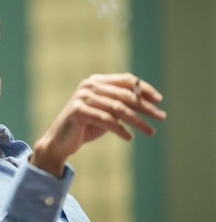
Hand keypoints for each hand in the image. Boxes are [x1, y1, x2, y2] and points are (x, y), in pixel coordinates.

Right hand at [29, 73, 166, 176]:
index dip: (145, 89)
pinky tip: (129, 138)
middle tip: (161, 117)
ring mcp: (82, 97)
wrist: (60, 141)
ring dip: (137, 121)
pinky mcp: (78, 110)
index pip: (126, 80)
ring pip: (118, 108)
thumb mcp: (107, 113)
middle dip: (146, 107)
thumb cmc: (86, 127)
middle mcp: (89, 86)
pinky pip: (106, 120)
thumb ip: (122, 104)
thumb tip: (149, 100)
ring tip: (151, 131)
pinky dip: (120, 130)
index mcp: (96, 81)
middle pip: (125, 95)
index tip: (159, 100)